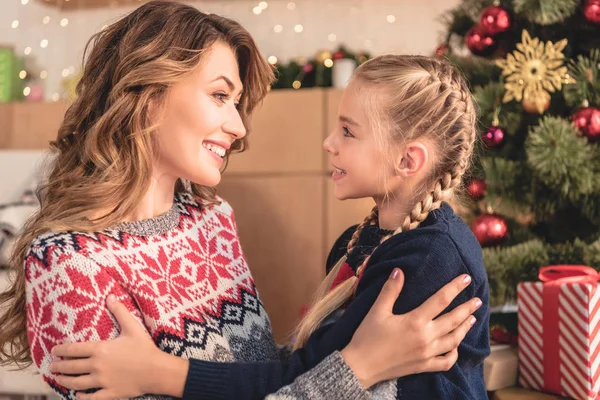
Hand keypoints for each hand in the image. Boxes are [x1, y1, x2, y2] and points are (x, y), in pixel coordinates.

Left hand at [49, 295, 187, 399]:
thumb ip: (120, 312)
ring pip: (77, 383)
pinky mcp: (109, 393)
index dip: (61, 350)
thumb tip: (110, 296)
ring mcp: (102, 381)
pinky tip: (77, 395)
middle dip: (59, 367)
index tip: (53, 350)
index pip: (74, 349)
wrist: (156, 371)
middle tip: (51, 366)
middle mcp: (97, 366)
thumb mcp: (133, 327)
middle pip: (72, 367)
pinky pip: (90, 398)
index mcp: (101, 349)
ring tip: (58, 379)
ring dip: (65, 381)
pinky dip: (81, 397)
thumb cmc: (145, 348)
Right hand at [340, 269, 479, 387]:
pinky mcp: (424, 366)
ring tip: (472, 319)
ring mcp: (427, 354)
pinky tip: (456, 346)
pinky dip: (454, 353)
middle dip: (467, 308)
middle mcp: (425, 337)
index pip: (441, 300)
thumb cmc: (367, 337)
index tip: (467, 279)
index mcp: (415, 321)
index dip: (454, 287)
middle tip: (478, 300)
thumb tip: (399, 270)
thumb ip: (390, 290)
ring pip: (454, 340)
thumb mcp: (377, 310)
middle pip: (453, 320)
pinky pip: (446, 362)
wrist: (361, 367)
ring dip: (464, 328)